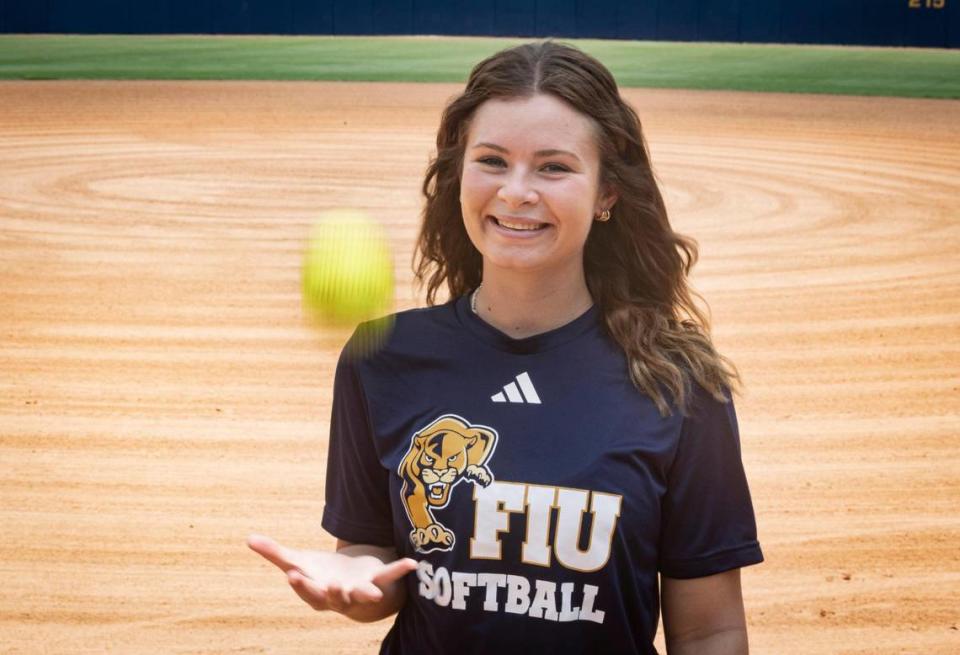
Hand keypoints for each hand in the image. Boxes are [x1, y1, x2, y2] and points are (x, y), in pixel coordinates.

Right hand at [246, 533, 417, 620]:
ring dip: (364, 593)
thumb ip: (274, 552)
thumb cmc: (323, 575)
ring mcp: (361, 590)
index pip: (306, 590)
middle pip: (332, 598)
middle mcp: (339, 597)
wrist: (356, 586)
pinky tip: (411, 563)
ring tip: (370, 592)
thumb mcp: (299, 561)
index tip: (292, 573)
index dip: (300, 584)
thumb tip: (247, 538)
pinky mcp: (380, 580)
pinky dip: (400, 570)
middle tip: (326, 586)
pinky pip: (391, 577)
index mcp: (317, 593)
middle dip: (329, 593)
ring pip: (361, 595)